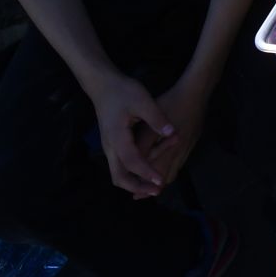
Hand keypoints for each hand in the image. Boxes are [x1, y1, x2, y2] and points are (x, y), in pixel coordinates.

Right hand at [91, 73, 174, 197]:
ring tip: (153, 187)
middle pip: (119, 177)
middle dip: (137, 187)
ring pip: (118, 173)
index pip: (132, 162)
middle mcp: (110, 147)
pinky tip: (145, 174)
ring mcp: (109, 147)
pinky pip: (119, 166)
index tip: (160, 182)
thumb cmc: (122, 91)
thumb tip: (172, 133)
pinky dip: (131, 175)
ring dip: (134, 183)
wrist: (103, 84)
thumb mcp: (142, 100)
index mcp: (117, 137)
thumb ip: (156, 118)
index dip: (146, 173)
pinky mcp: (112, 144)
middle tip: (156, 191)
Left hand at [139, 81, 208, 189]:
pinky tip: (166, 165)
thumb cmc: (172, 104)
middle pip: (167, 176)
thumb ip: (143, 143)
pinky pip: (181, 162)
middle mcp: (180, 152)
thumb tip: (135, 161)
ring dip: (163, 179)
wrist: (196, 93)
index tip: (136, 194)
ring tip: (153, 184)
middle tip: (142, 194)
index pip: (156, 173)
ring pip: (175, 170)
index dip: (145, 185)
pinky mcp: (193, 141)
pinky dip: (171, 169)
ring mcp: (188, 147)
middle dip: (154, 187)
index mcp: (169, 148)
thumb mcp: (151, 121)